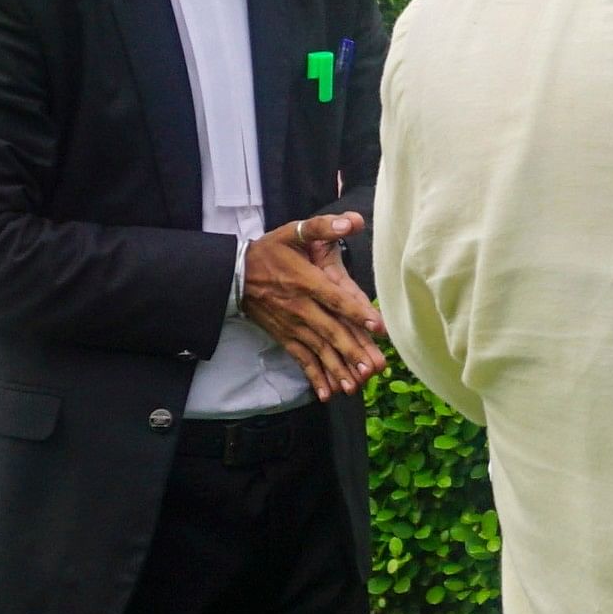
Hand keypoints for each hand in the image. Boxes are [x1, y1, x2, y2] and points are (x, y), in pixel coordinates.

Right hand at [244, 213, 386, 396]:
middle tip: (375, 368)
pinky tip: (327, 393)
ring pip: (319, 350)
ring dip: (338, 369)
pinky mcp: (284, 337)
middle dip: (354, 351)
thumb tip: (351, 220)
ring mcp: (292, 325)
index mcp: (307, 282)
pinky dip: (314, 376)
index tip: (378, 327)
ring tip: (356, 386)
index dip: (357, 312)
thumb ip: (322, 226)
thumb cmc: (270, 251)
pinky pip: (301, 359)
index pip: (336, 299)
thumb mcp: (294, 232)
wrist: (234, 274)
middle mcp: (301, 308)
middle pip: (331, 332)